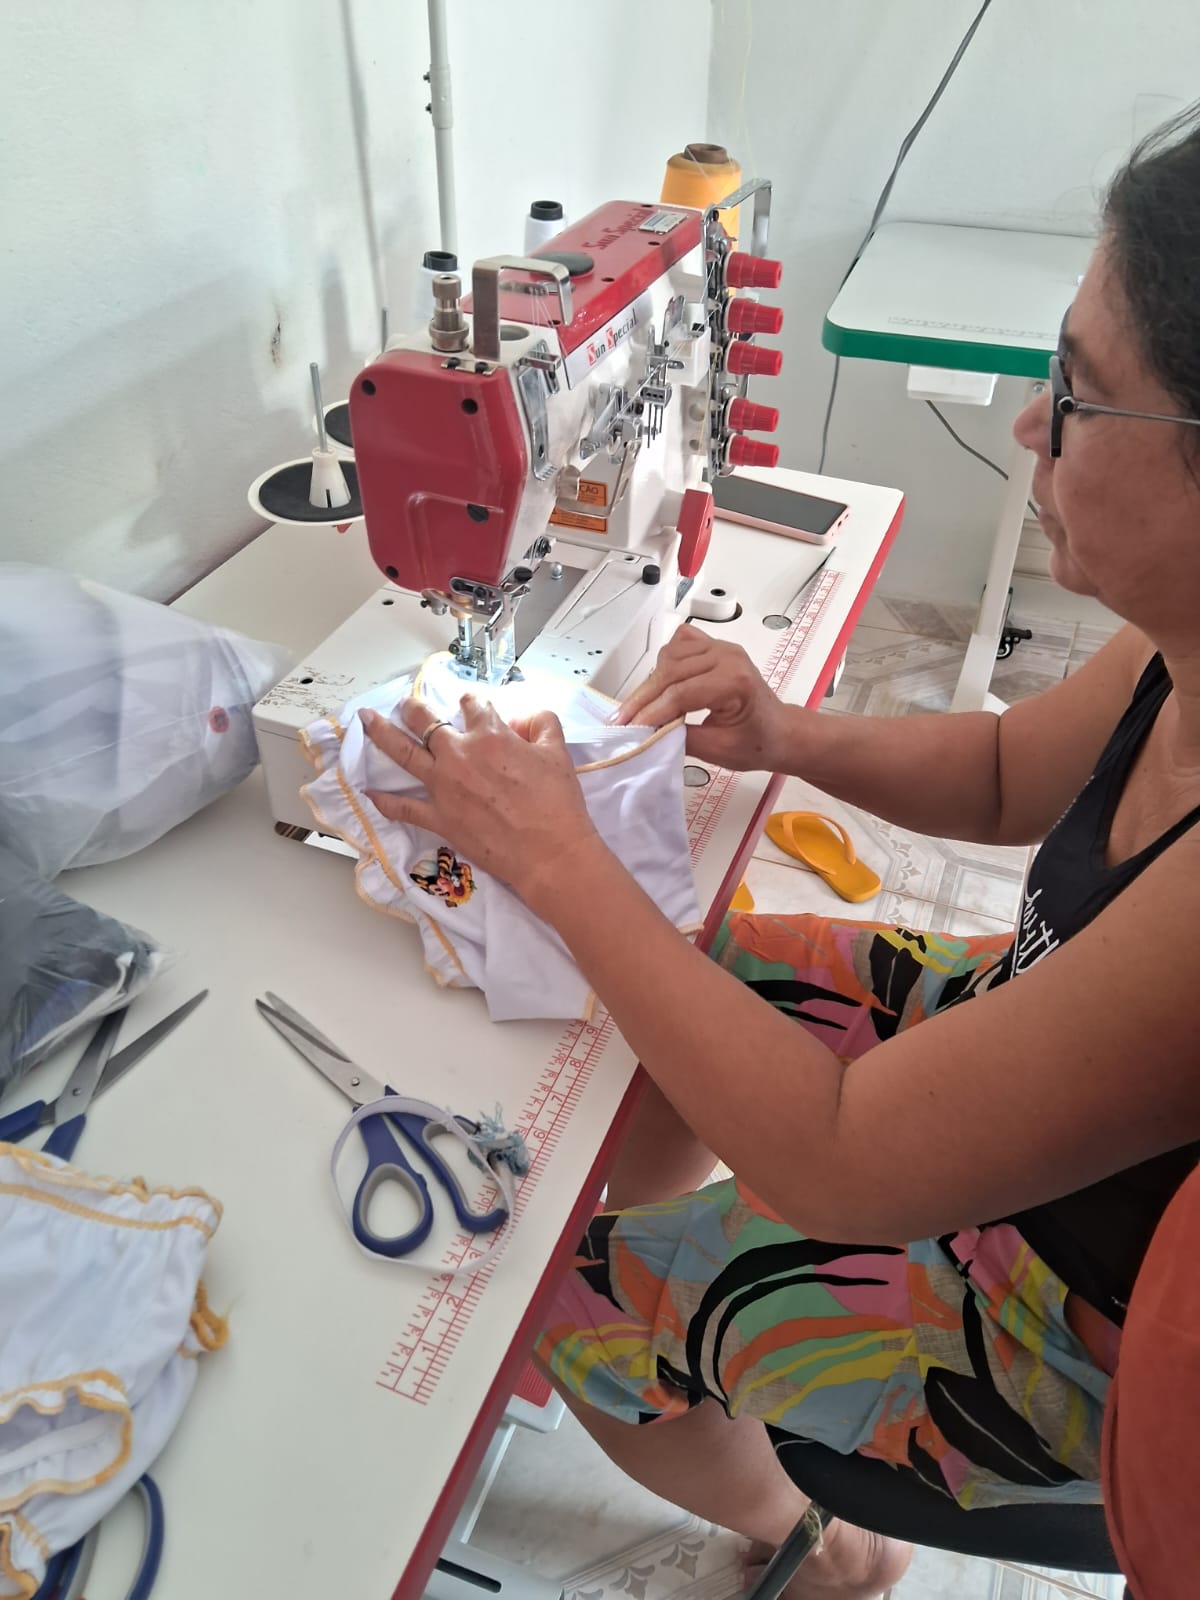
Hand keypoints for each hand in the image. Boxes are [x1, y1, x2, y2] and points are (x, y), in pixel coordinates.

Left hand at [361, 695, 610, 916]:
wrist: (548, 852)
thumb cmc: (556, 804)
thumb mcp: (558, 752)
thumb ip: (542, 724)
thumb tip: (528, 716)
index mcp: (489, 735)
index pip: (473, 706)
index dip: (471, 702)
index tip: (469, 703)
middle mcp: (458, 755)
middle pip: (426, 721)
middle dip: (414, 708)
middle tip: (405, 704)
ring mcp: (443, 787)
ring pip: (403, 753)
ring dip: (382, 734)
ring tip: (366, 721)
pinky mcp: (438, 818)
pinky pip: (404, 807)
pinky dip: (386, 801)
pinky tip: (371, 793)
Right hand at [616, 625, 791, 771]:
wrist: (780, 731)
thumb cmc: (757, 743)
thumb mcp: (718, 751)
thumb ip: (681, 739)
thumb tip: (647, 735)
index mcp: (734, 681)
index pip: (681, 693)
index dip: (651, 712)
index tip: (630, 730)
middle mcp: (727, 656)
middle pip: (671, 671)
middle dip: (643, 698)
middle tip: (623, 721)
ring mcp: (721, 647)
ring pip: (671, 655)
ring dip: (651, 680)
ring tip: (638, 707)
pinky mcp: (714, 647)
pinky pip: (681, 644)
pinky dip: (665, 662)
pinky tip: (659, 683)